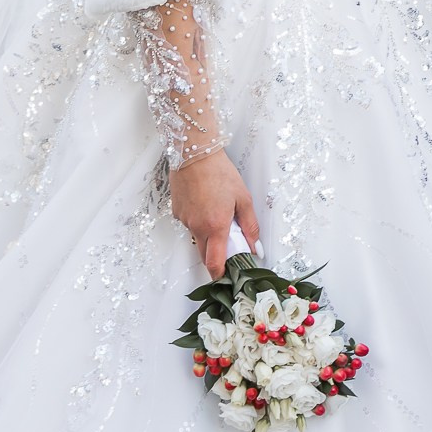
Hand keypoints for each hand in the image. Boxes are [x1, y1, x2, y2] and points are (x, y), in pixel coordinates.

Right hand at [171, 151, 261, 278]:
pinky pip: (190, 224)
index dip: (219, 275)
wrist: (195, 153)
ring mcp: (185, 220)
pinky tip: (205, 204)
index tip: (226, 278)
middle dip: (216, 256)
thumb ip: (250, 226)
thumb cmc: (220, 172)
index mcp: (215, 226)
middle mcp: (197, 227)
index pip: (214, 263)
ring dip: (208, 235)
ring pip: (197, 238)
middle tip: (229, 245)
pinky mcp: (177, 212)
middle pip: (204, 255)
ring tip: (218, 213)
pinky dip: (198, 221)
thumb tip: (254, 247)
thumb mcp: (243, 198)